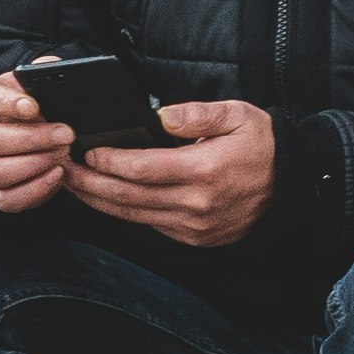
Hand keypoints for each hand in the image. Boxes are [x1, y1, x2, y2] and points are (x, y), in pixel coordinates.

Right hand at [0, 70, 78, 214]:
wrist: (15, 130)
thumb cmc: (27, 105)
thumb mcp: (29, 84)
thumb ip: (39, 73)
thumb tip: (51, 66)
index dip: (9, 103)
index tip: (34, 106)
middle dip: (33, 139)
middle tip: (66, 134)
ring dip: (34, 165)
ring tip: (62, 155)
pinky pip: (7, 199)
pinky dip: (35, 190)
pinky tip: (57, 174)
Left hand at [66, 99, 275, 248]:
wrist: (291, 189)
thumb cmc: (263, 147)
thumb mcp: (239, 116)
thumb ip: (197, 114)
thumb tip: (160, 116)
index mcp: (204, 171)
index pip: (143, 169)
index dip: (110, 161)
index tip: (86, 151)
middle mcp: (195, 204)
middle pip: (129, 196)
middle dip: (90, 183)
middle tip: (62, 169)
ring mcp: (193, 226)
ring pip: (132, 215)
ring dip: (99, 200)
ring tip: (72, 184)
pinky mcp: (192, 238)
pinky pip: (149, 225)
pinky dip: (122, 212)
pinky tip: (104, 198)